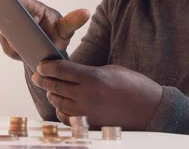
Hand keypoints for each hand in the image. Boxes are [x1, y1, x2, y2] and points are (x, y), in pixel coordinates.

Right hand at [0, 0, 89, 60]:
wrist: (49, 49)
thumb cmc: (57, 33)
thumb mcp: (66, 29)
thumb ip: (73, 21)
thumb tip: (86, 13)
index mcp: (33, 8)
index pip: (23, 2)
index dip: (18, 1)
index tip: (17, 2)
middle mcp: (19, 17)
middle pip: (10, 17)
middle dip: (10, 21)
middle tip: (17, 27)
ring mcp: (11, 30)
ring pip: (7, 34)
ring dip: (12, 39)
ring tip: (22, 44)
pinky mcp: (8, 43)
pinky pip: (7, 47)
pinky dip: (13, 50)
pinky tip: (22, 54)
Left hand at [31, 60, 162, 129]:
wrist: (150, 109)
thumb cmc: (133, 85)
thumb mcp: (110, 70)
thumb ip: (87, 72)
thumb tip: (69, 71)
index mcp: (92, 77)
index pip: (60, 70)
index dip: (47, 67)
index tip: (41, 65)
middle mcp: (86, 96)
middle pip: (55, 86)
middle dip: (43, 80)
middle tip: (38, 76)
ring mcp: (87, 112)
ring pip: (58, 103)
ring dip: (52, 95)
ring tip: (51, 89)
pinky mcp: (90, 124)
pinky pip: (67, 118)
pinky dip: (62, 110)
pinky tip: (63, 104)